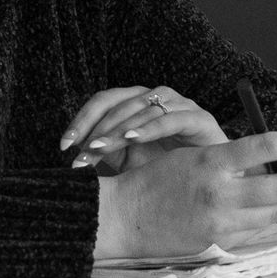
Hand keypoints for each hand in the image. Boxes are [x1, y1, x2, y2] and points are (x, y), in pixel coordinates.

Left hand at [61, 84, 226, 166]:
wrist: (212, 180)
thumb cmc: (169, 170)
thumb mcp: (129, 163)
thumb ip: (106, 156)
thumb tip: (73, 161)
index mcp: (137, 102)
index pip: (103, 101)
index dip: (81, 119)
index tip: (64, 144)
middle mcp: (156, 97)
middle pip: (118, 103)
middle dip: (95, 129)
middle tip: (80, 154)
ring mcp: (179, 105)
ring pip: (142, 108)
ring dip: (117, 129)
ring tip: (99, 148)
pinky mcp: (199, 119)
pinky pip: (171, 118)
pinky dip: (150, 127)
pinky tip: (132, 139)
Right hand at [90, 126, 276, 262]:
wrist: (125, 217)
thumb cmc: (155, 180)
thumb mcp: (191, 156)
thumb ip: (228, 157)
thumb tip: (268, 158)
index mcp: (211, 162)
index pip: (264, 147)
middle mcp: (221, 192)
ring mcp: (222, 222)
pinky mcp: (220, 243)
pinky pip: (256, 230)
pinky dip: (266, 218)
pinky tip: (266, 210)